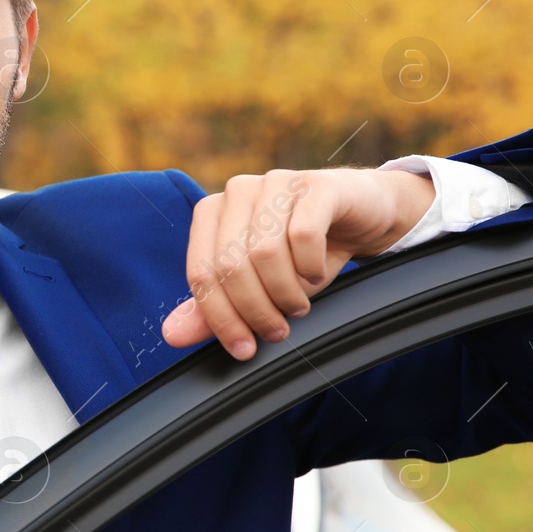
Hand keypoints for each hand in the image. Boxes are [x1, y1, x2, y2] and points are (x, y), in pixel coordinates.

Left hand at [160, 167, 434, 359]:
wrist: (361, 216)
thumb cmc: (301, 252)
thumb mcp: (256, 286)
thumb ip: (214, 308)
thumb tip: (171, 335)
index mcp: (212, 213)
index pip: (199, 273)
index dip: (220, 318)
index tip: (243, 349)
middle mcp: (237, 192)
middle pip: (229, 265)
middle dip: (255, 309)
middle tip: (277, 330)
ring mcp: (275, 182)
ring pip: (265, 253)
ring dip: (285, 292)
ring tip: (297, 304)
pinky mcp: (316, 185)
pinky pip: (304, 235)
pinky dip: (310, 267)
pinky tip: (316, 273)